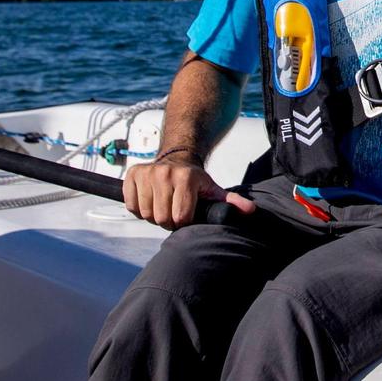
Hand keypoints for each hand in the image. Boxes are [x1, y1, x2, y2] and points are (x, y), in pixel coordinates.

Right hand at [122, 159, 255, 229]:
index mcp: (186, 178)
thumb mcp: (213, 190)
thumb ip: (231, 202)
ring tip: (163, 204)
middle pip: (161, 218)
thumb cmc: (195, 180)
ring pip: (145, 213)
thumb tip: (250, 210)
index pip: (180, 217)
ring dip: (153, 215)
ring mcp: (147, 173)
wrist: (178, 159)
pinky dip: (138, 208)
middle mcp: (165, 173)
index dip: (183, 221)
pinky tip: (150, 199)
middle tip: (173, 209)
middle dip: (168, 220)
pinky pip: (130, 205)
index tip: (186, 214)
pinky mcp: (132, 174)